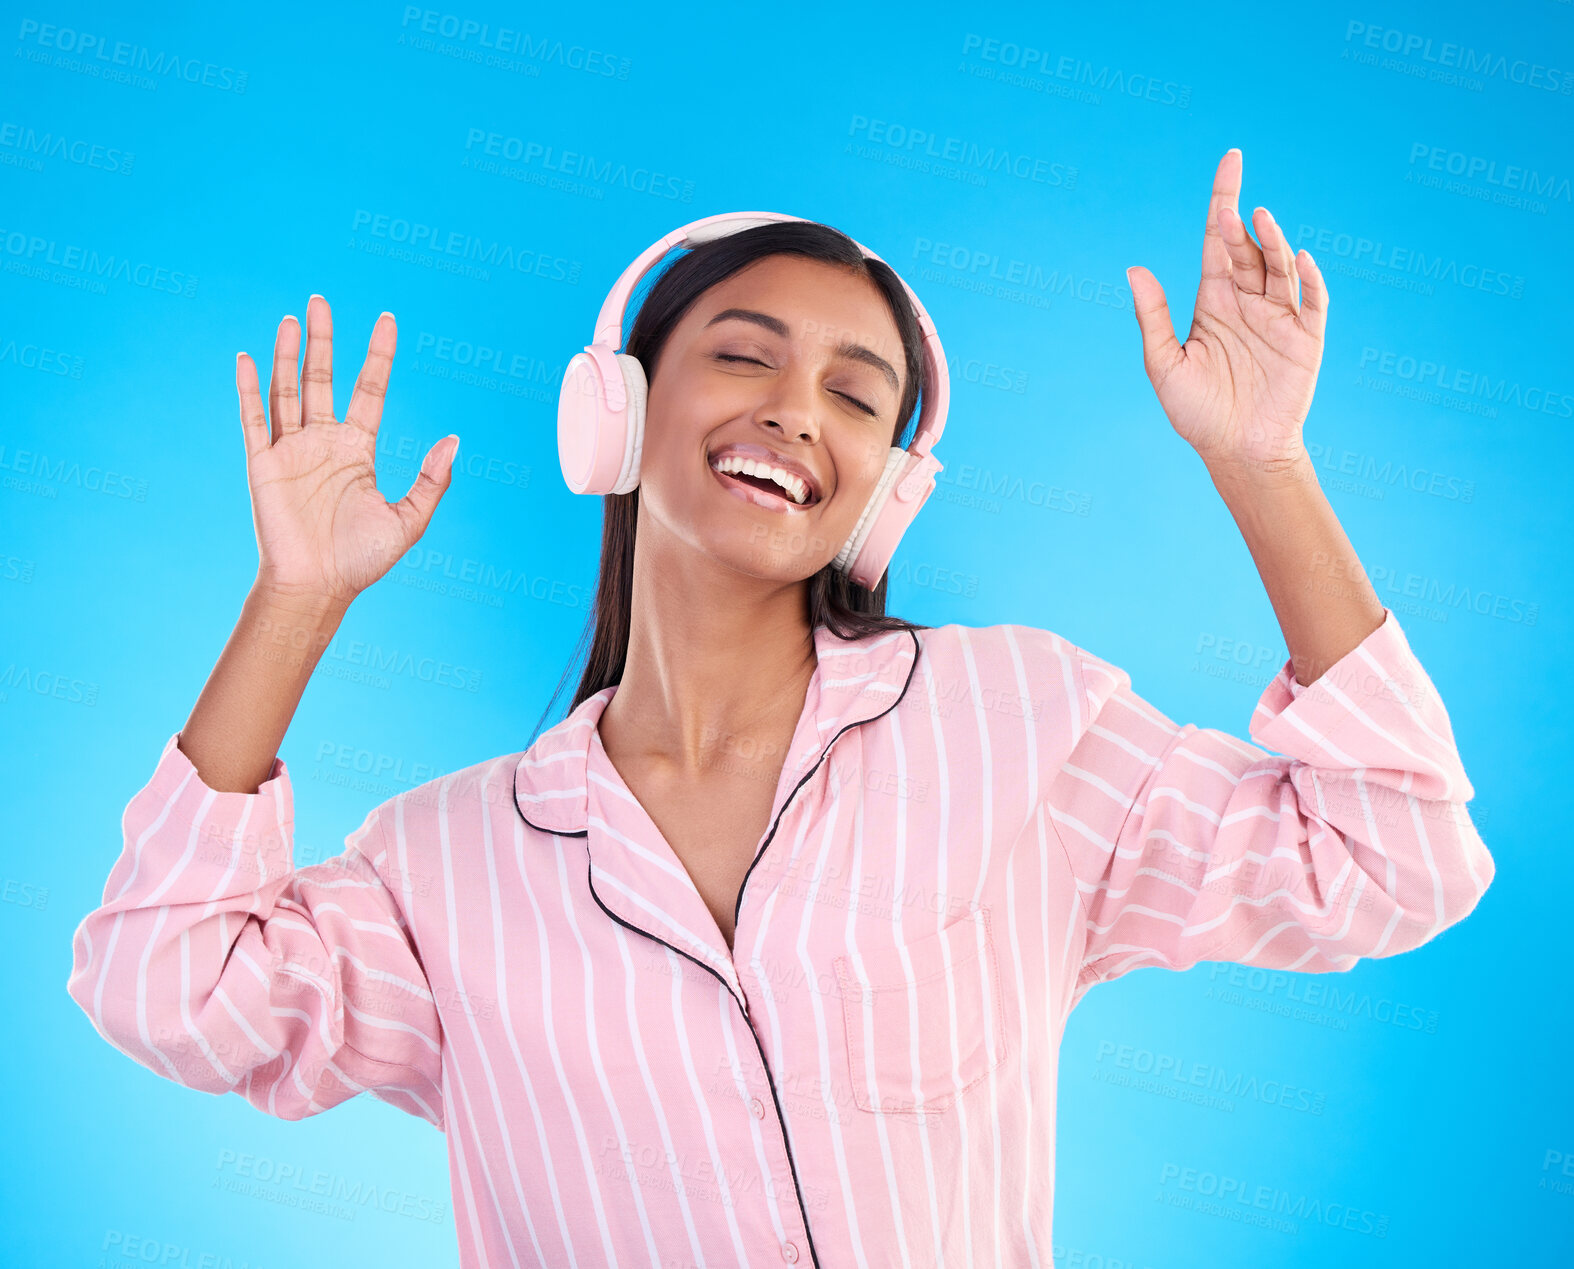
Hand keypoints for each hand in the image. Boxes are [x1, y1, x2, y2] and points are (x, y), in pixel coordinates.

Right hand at [235, 296, 458, 605]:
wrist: (319, 588)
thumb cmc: (362, 560)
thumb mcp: (410, 519)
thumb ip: (432, 479)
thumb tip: (456, 440)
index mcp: (358, 450)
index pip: (370, 390)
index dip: (378, 355)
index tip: (387, 320)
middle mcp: (324, 443)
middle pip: (322, 379)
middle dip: (323, 340)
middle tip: (321, 301)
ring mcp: (292, 451)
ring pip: (287, 390)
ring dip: (287, 353)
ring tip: (292, 317)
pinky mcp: (264, 465)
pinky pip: (254, 420)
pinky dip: (249, 389)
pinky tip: (248, 357)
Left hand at [1125, 148, 1327, 478]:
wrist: (1235, 452)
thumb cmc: (1196, 412)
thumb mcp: (1164, 364)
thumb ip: (1152, 317)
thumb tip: (1133, 269)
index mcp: (1213, 299)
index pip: (1218, 237)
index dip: (1224, 198)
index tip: (1231, 160)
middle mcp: (1247, 300)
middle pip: (1248, 247)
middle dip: (1243, 221)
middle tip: (1236, 204)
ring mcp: (1279, 317)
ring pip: (1280, 265)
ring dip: (1273, 241)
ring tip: (1261, 221)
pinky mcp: (1306, 338)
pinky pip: (1313, 301)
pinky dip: (1311, 279)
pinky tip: (1302, 260)